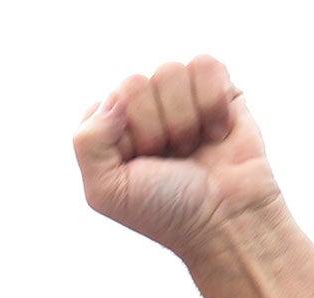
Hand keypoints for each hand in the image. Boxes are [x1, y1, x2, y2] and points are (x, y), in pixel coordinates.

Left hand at [73, 57, 282, 262]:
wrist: (225, 217)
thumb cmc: (164, 209)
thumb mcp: (107, 190)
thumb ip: (87, 142)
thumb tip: (114, 97)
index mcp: (107, 130)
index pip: (106, 103)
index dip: (126, 136)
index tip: (141, 165)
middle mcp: (139, 108)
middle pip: (135, 83)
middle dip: (155, 128)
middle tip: (168, 158)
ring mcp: (177, 96)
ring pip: (171, 71)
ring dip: (184, 119)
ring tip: (191, 148)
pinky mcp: (216, 87)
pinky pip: (206, 65)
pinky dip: (214, 102)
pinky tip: (215, 131)